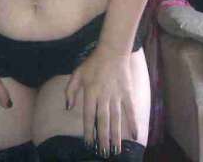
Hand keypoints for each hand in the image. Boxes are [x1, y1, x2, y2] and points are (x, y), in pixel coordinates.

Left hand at [65, 43, 136, 157]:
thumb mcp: (77, 73)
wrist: (113, 51)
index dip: (88, 130)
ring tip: (116, 150)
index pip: (89, 115)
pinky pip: (130, 110)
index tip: (88, 143)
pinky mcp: (127, 93)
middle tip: (103, 153)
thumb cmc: (93, 63)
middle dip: (103, 138)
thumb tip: (68, 108)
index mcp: (91, 92)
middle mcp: (104, 96)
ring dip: (116, 135)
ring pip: (116, 119)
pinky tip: (134, 136)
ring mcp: (117, 95)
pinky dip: (133, 123)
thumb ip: (70, 90)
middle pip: (103, 120)